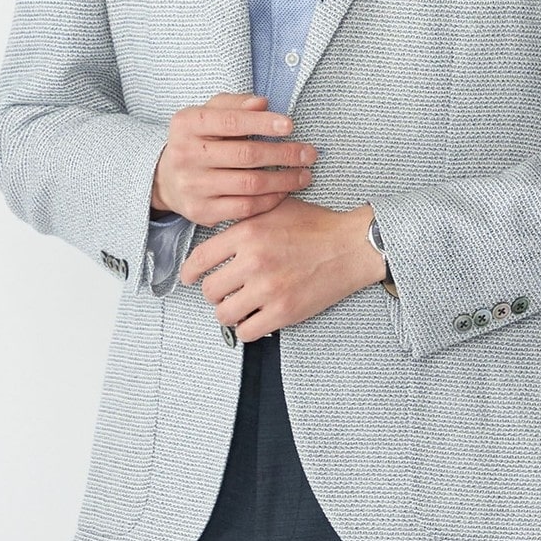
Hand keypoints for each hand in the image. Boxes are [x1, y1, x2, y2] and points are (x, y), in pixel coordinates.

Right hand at [151, 92, 317, 227]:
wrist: (167, 178)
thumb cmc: (198, 140)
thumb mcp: (209, 113)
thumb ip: (235, 104)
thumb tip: (262, 103)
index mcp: (187, 124)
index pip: (231, 121)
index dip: (263, 123)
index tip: (290, 125)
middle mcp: (186, 155)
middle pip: (245, 155)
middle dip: (283, 154)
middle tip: (309, 153)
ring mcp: (193, 186)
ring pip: (249, 184)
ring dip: (284, 180)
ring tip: (304, 174)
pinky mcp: (202, 212)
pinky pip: (245, 208)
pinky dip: (270, 200)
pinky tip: (285, 192)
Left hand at [180, 198, 383, 340]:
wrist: (352, 246)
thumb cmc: (317, 226)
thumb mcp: (276, 209)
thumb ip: (246, 219)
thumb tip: (218, 232)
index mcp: (248, 233)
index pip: (200, 259)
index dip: (189, 273)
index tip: (189, 279)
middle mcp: (253, 260)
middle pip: (210, 290)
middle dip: (215, 293)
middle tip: (226, 292)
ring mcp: (268, 289)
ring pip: (224, 314)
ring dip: (229, 313)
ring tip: (240, 306)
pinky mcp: (284, 312)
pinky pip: (247, 332)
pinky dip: (247, 328)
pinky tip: (256, 318)